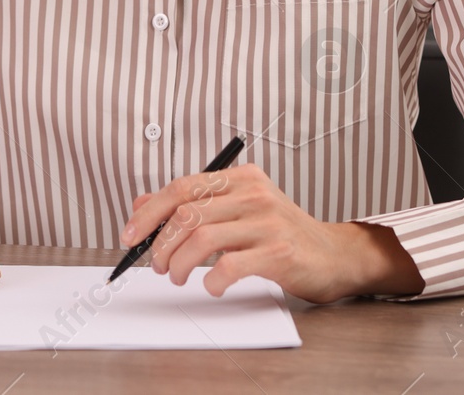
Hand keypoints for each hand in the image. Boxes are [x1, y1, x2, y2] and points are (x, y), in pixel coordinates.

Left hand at [122, 163, 422, 303]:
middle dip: (161, 243)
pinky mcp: (278, 251)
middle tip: (156, 265)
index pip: (183, 186)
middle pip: (188, 213)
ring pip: (202, 238)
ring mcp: (267, 221)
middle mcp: (253, 193)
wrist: (333, 255)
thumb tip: (142, 206)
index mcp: (241, 178)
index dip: (150, 212)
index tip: (130, 235)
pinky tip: (212, 285)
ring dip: (179, 264)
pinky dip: (211, 280)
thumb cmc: (282, 234)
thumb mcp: (238, 210)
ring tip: (178, 277)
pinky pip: (229, 265)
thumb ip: (195, 205)